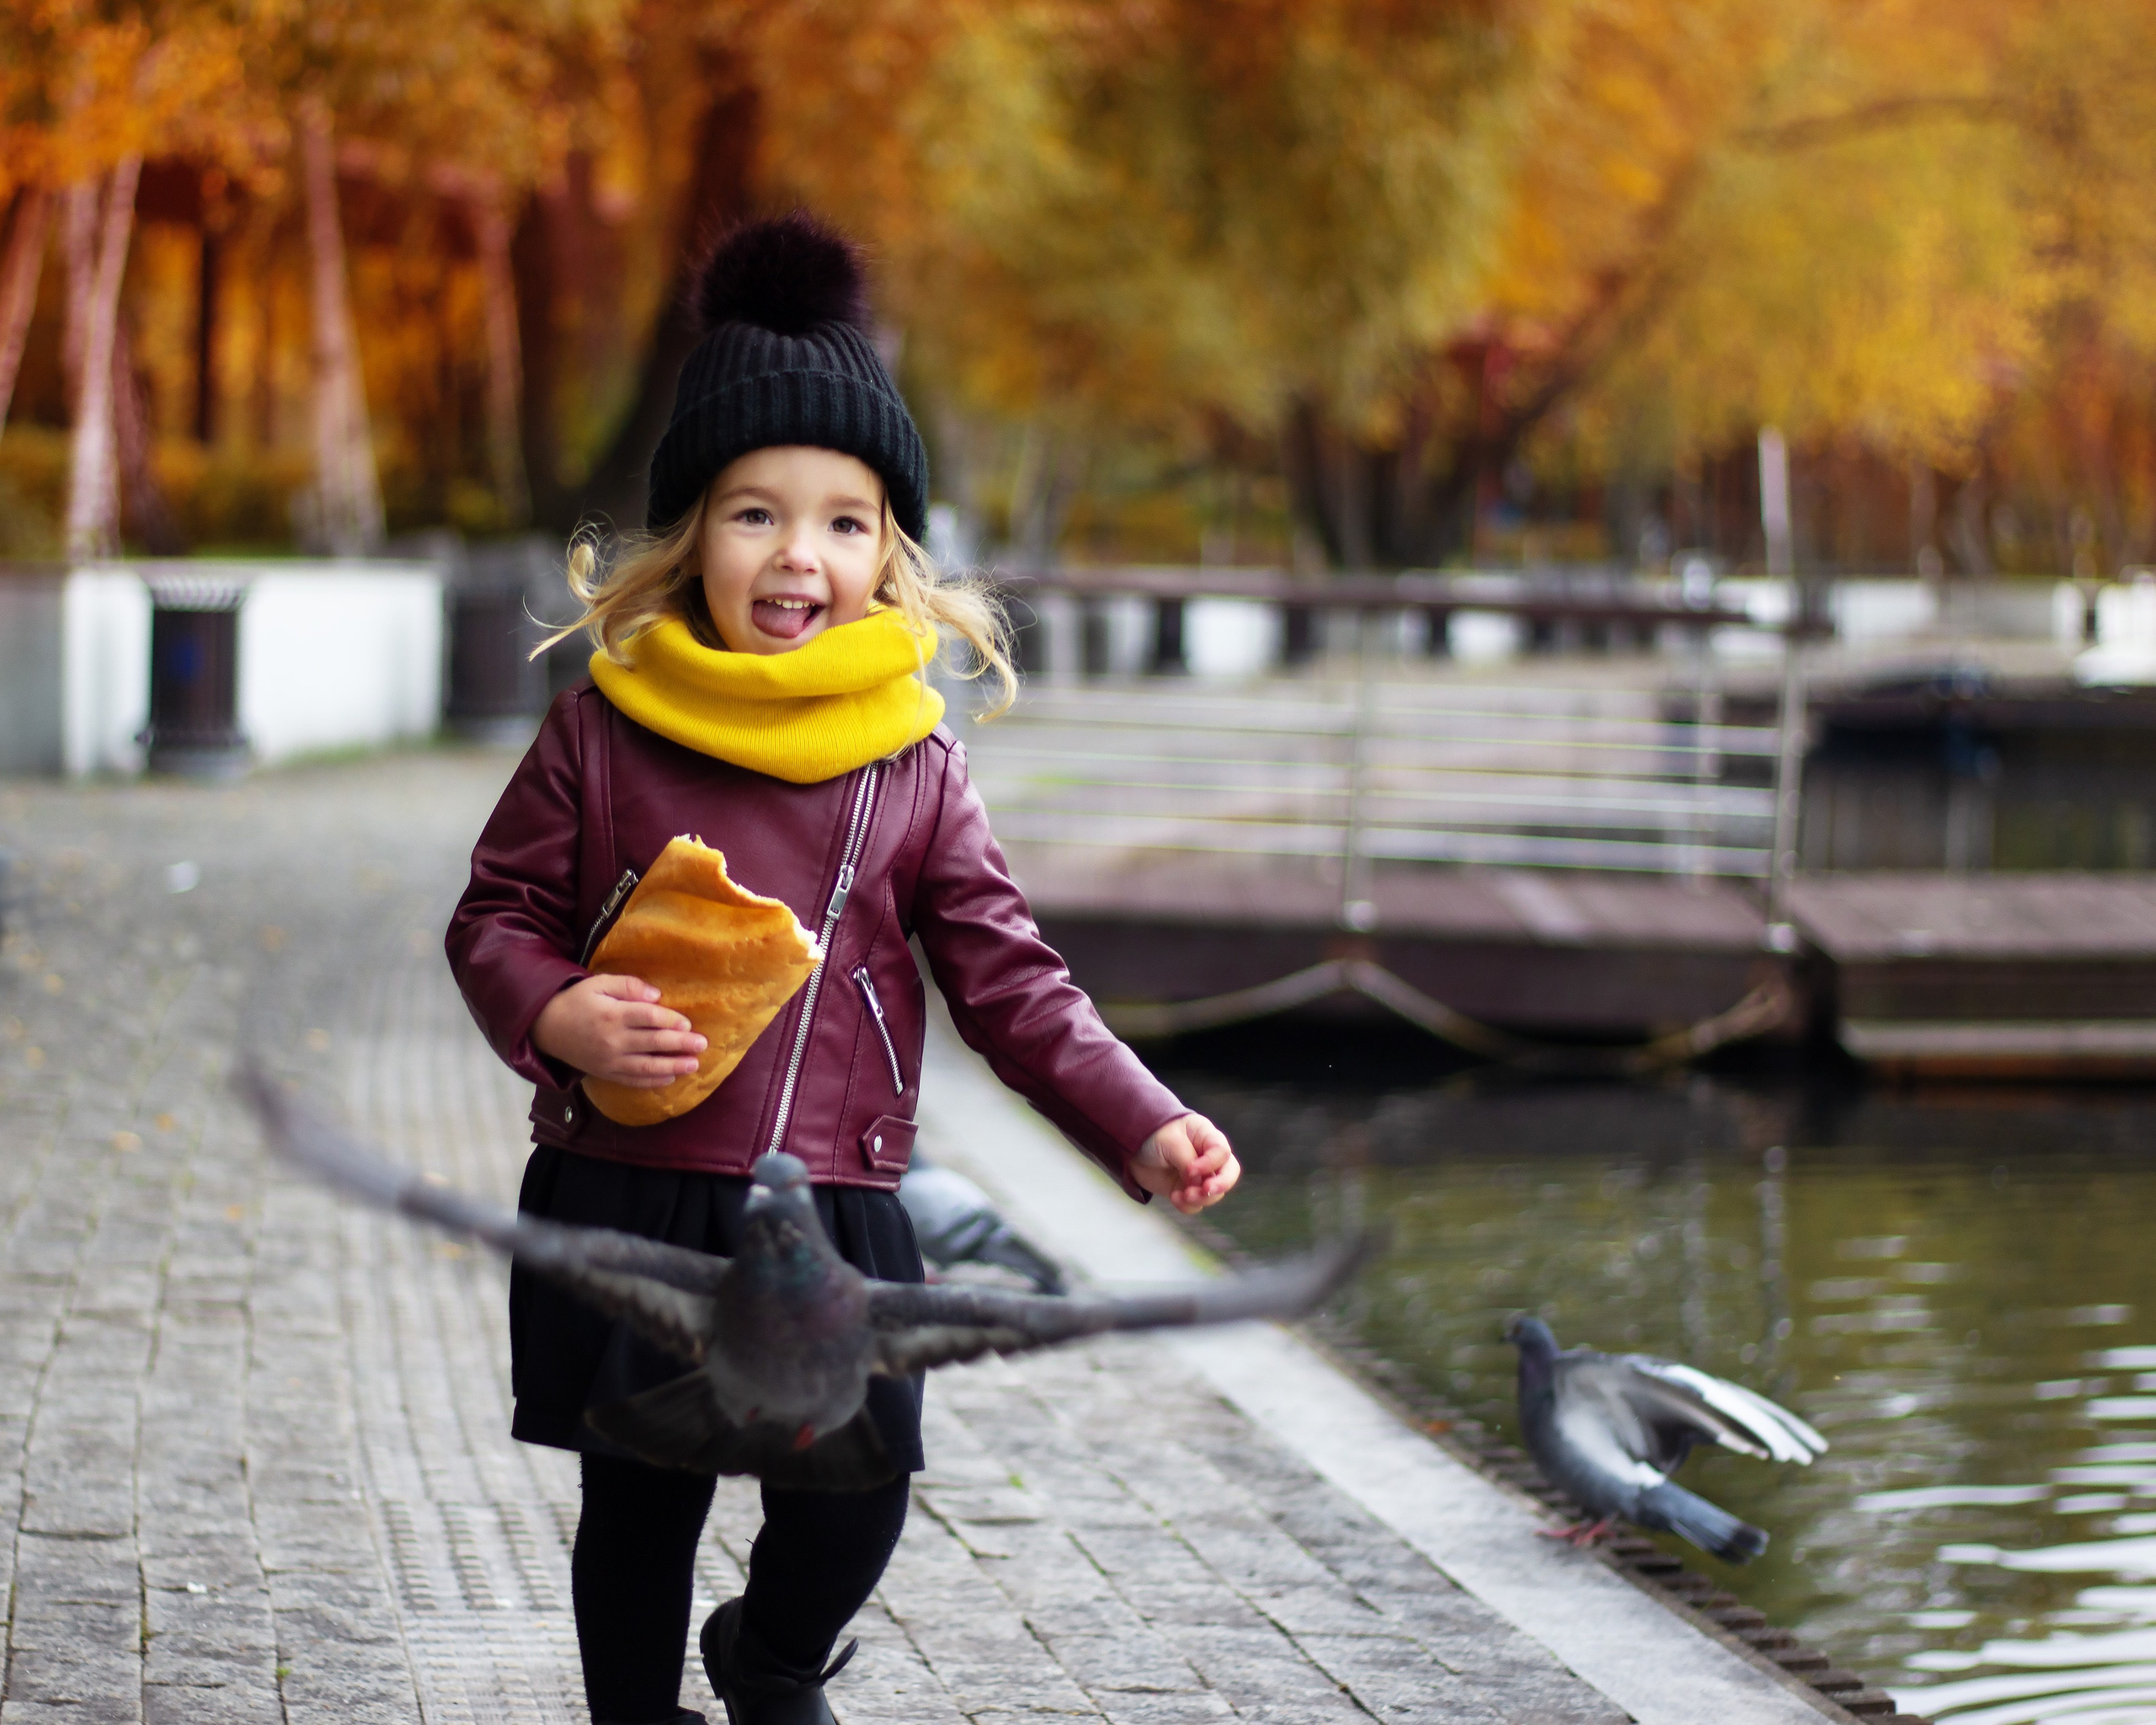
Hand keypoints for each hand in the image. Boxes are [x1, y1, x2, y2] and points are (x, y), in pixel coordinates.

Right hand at [531, 974, 705, 1087]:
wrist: (546, 1027)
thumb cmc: (577, 1000)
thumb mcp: (599, 983)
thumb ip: (628, 986)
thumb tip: (656, 996)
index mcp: (612, 1014)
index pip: (648, 1018)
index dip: (670, 1021)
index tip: (688, 1024)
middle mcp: (612, 1040)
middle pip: (653, 1043)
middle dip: (680, 1045)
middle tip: (702, 1045)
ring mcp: (609, 1060)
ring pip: (646, 1067)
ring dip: (672, 1066)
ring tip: (694, 1065)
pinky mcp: (606, 1073)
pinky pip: (632, 1081)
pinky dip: (652, 1082)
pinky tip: (670, 1078)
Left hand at [1132, 1112, 1239, 1213]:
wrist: (1133, 1148)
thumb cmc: (1154, 1135)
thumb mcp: (1170, 1141)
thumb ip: (1186, 1160)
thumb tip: (1198, 1184)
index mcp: (1207, 1137)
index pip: (1222, 1152)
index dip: (1211, 1164)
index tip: (1190, 1169)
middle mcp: (1208, 1157)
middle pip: (1229, 1173)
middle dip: (1221, 1184)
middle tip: (1205, 1190)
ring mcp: (1199, 1176)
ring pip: (1214, 1193)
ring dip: (1200, 1198)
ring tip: (1181, 1195)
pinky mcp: (1187, 1190)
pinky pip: (1196, 1204)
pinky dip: (1187, 1205)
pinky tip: (1174, 1197)